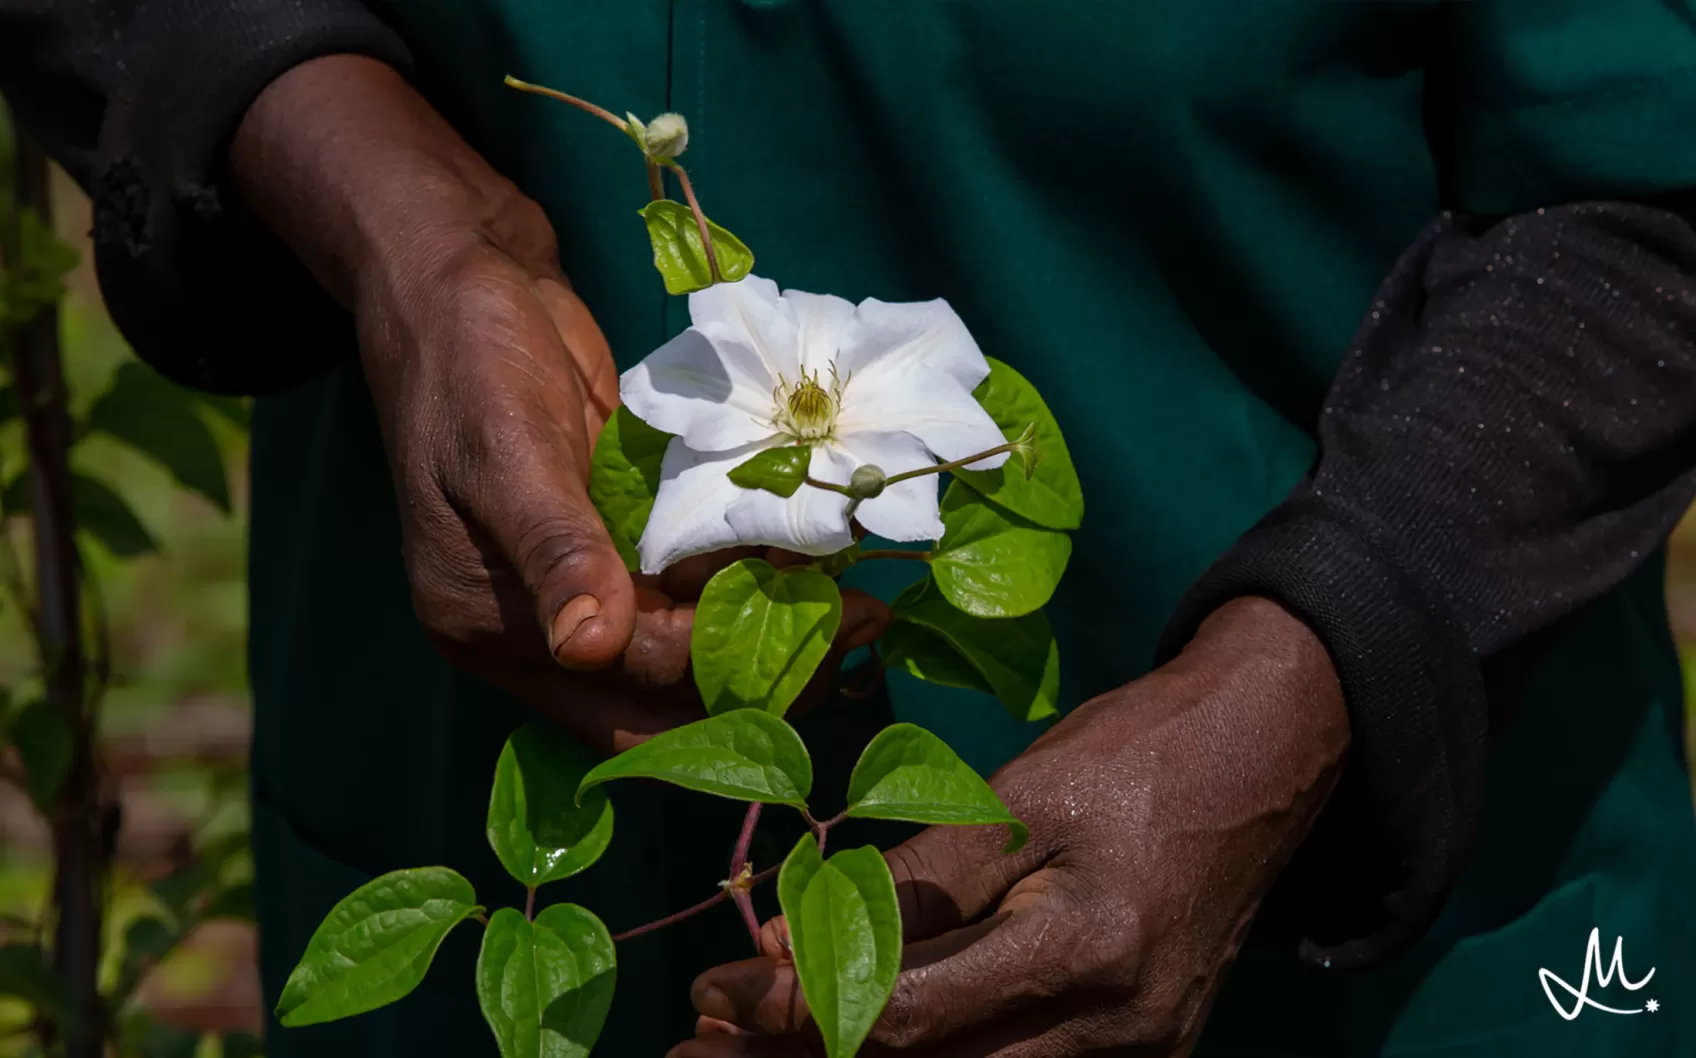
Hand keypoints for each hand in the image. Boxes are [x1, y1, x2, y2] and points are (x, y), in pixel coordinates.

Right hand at [231, 56, 885, 753]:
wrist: (464, 282)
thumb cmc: (466, 362)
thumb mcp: (506, 450)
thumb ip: (552, 548)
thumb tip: (588, 646)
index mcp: (489, 627)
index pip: (625, 680)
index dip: (720, 666)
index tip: (822, 631)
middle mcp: (537, 626)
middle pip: (660, 693)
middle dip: (758, 672)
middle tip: (854, 628)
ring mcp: (581, 581)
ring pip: (685, 641)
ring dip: (764, 624)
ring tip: (855, 597)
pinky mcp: (616, 537)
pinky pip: (689, 580)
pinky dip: (747, 573)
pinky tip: (813, 552)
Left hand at [677, 596, 1348, 1056]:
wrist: (1266, 756)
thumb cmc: (1135, 754)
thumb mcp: (1020, 796)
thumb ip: (918, 882)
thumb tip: (799, 942)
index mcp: (1086, 954)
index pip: (905, 1016)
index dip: (794, 1012)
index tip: (710, 995)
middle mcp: (1115, 1031)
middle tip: (704, 1050)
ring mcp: (1138, 1054)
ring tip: (759, 1052)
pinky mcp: (1145, 1052)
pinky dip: (936, 1057)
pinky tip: (866, 1041)